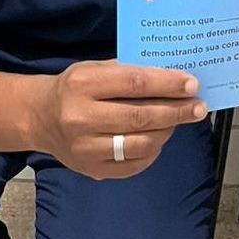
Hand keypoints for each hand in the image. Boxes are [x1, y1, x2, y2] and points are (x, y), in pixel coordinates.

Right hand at [31, 60, 206, 179]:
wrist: (41, 118)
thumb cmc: (75, 87)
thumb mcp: (96, 69)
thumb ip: (129, 73)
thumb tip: (173, 80)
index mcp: (83, 84)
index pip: (135, 83)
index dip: (168, 84)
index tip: (192, 85)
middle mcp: (81, 118)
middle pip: (141, 116)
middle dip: (176, 111)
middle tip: (198, 107)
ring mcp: (85, 148)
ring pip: (140, 143)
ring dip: (167, 131)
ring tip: (178, 121)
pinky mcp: (90, 170)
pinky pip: (133, 165)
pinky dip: (153, 152)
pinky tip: (159, 139)